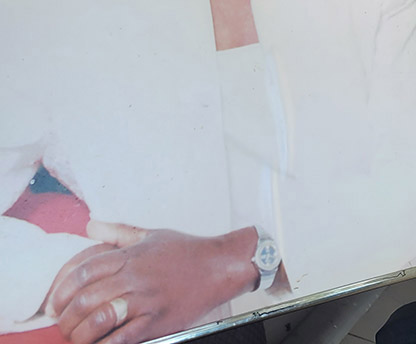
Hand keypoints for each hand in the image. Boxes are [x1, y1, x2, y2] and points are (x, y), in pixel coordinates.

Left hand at [45, 224, 257, 343]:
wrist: (219, 266)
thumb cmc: (185, 250)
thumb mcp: (151, 234)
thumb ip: (118, 231)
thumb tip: (90, 225)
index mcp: (130, 255)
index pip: (84, 270)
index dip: (63, 288)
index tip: (55, 301)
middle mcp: (135, 277)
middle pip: (86, 298)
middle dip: (66, 316)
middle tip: (61, 323)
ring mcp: (146, 300)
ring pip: (100, 319)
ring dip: (79, 333)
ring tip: (74, 338)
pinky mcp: (157, 321)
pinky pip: (123, 338)